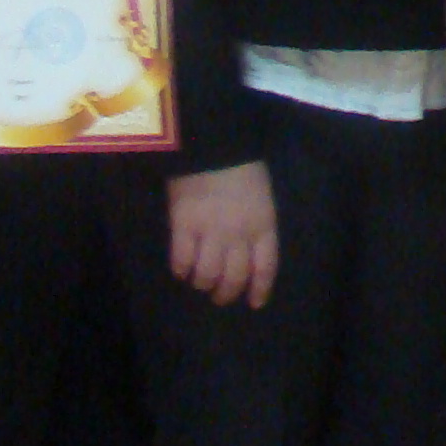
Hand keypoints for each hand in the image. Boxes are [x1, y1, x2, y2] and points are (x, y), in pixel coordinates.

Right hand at [168, 163, 280, 306]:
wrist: (213, 143)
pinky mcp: (183, 226)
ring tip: (199, 281)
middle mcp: (239, 234)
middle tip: (219, 296)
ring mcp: (210, 231)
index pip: (265, 267)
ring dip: (203, 283)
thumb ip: (256, 223)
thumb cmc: (241, 165)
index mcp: (263, 224)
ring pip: (207, 275)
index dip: (260, 288)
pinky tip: (181, 268)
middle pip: (234, 277)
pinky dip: (181, 269)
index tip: (255, 303)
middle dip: (226, 293)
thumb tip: (246, 250)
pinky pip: (182, 260)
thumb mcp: (261, 195)